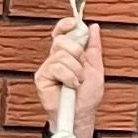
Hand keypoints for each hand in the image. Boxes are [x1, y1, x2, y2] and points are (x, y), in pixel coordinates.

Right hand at [34, 16, 105, 137]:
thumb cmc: (87, 95)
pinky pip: (56, 67)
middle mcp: (55, 58)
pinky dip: (69, 77)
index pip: (62, 32)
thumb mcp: (96, 67)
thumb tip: (93, 27)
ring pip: (61, 55)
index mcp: (68, 53)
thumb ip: (93, 47)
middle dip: (77, 52)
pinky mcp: (41, 77)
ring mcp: (47, 67)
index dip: (66, 25)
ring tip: (77, 82)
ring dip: (76, 70)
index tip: (74, 23)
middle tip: (81, 68)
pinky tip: (69, 86)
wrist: (81, 113)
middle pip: (62, 40)